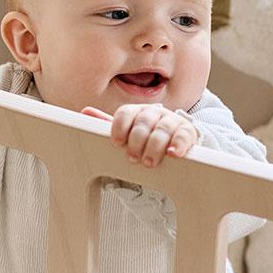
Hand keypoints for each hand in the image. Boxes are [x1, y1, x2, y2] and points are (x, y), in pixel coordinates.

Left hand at [81, 103, 198, 166]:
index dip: (119, 128)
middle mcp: (153, 113)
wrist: (173, 135)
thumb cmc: (146, 134)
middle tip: (134, 157)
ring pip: (162, 130)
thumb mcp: (127, 130)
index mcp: (136, 111)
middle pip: (143, 123)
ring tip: (149, 161)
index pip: (125, 113)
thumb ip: (107, 124)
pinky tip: (172, 153)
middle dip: (137, 141)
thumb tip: (85, 112)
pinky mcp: (187, 131)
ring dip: (154, 147)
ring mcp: (171, 121)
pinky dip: (178, 144)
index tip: (117, 142)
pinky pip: (183, 135)